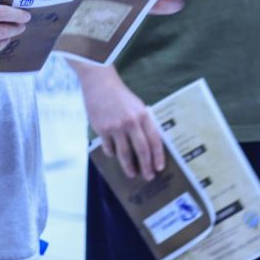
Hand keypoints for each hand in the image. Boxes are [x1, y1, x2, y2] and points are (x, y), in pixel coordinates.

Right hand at [79, 65, 164, 179]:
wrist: (100, 84)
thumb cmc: (121, 95)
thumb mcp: (138, 106)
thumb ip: (143, 123)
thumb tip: (149, 144)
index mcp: (143, 115)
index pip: (155, 140)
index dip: (158, 156)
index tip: (159, 167)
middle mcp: (131, 122)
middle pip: (142, 150)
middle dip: (146, 166)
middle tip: (149, 176)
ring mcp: (116, 127)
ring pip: (125, 153)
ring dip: (129, 166)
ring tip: (132, 174)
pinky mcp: (102, 129)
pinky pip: (109, 147)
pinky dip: (112, 153)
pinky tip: (114, 155)